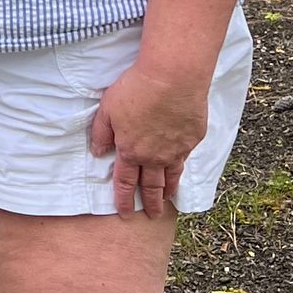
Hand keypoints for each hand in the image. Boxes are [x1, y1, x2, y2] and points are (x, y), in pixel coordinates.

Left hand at [89, 58, 212, 218]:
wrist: (172, 77)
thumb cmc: (136, 89)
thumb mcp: (108, 109)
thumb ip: (102, 133)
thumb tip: (99, 153)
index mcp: (131, 151)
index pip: (125, 182)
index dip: (123, 199)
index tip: (124, 212)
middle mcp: (154, 156)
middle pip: (151, 186)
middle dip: (149, 203)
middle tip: (151, 215)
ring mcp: (176, 149)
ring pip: (171, 177)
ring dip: (168, 190)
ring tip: (166, 200)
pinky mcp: (193, 138)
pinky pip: (185, 158)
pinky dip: (181, 168)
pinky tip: (180, 170)